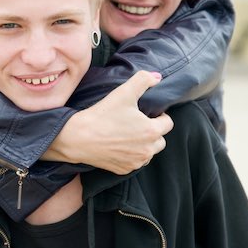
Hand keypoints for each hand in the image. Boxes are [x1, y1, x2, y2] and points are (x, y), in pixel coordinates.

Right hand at [44, 71, 172, 173]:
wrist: (79, 137)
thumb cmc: (103, 115)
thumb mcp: (124, 92)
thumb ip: (143, 80)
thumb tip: (157, 77)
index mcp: (151, 131)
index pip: (168, 123)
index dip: (159, 115)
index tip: (147, 112)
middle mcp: (147, 150)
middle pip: (160, 140)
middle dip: (153, 131)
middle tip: (137, 122)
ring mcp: (136, 162)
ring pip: (148, 152)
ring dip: (144, 145)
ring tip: (128, 134)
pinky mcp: (124, 169)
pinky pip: (135, 162)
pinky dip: (131, 155)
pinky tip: (119, 145)